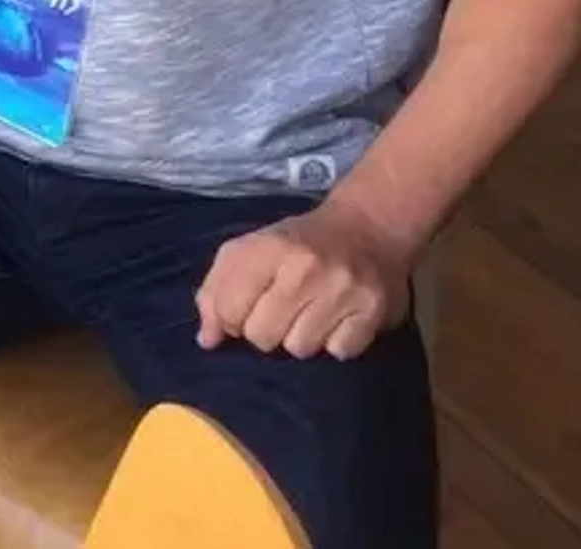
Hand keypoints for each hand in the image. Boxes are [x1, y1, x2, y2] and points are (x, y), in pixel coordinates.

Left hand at [195, 199, 414, 361]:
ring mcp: (342, 290)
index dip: (229, 318)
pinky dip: (334, 342)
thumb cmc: (299, 242)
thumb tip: (207, 340)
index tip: (242, 309)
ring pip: (300, 348)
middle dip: (264, 330)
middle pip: (262, 336)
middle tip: (278, 311)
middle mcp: (305, 267)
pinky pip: (339, 352)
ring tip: (308, 313)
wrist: (369, 227)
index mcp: (268, 246)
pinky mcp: (373, 311)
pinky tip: (336, 318)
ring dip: (299, 337)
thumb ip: (217, 290)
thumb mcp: (250, 250)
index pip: (229, 309)